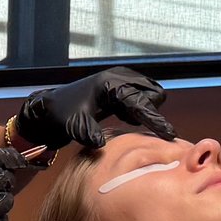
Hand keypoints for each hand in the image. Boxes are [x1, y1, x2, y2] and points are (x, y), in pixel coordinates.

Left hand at [12, 66, 174, 155]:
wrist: (51, 107)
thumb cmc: (62, 114)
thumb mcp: (74, 125)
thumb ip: (88, 133)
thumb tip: (99, 144)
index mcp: (109, 83)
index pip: (140, 102)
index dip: (155, 120)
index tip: (168, 134)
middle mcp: (119, 77)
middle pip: (153, 93)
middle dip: (150, 110)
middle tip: (134, 124)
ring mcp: (121, 79)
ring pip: (150, 93)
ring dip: (145, 108)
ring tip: (125, 119)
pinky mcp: (121, 85)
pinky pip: (141, 95)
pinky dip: (138, 107)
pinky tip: (123, 115)